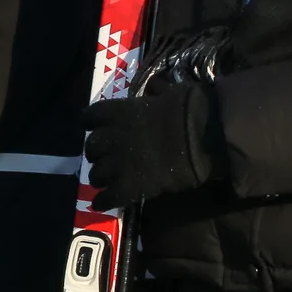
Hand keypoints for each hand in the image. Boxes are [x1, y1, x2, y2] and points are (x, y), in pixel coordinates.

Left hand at [83, 81, 226, 211]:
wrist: (202, 137)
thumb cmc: (189, 111)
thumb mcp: (168, 94)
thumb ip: (155, 94)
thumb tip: (156, 87)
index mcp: (119, 112)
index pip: (89, 116)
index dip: (91, 123)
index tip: (94, 127)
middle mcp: (112, 136)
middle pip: (91, 148)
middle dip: (97, 154)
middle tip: (106, 158)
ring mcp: (118, 162)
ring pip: (96, 174)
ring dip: (100, 177)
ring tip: (107, 182)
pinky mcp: (129, 185)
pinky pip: (108, 196)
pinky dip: (103, 201)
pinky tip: (101, 204)